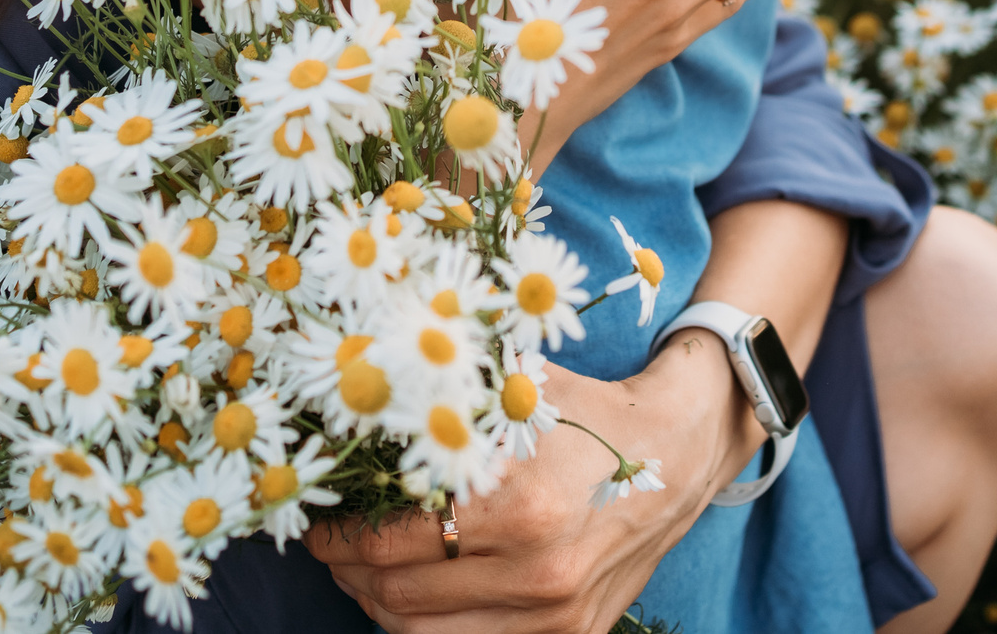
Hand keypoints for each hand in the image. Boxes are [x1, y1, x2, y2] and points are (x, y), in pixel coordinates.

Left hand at [306, 337, 762, 632]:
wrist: (679, 451)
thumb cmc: (586, 411)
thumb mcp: (516, 387)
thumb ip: (441, 396)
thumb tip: (354, 394)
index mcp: (519, 506)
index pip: (392, 540)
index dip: (339, 534)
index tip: (316, 518)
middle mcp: (540, 571)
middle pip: (398, 594)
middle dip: (348, 570)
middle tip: (329, 542)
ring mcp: (557, 614)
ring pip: (423, 633)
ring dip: (378, 604)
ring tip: (364, 569)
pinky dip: (428, 624)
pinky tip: (416, 590)